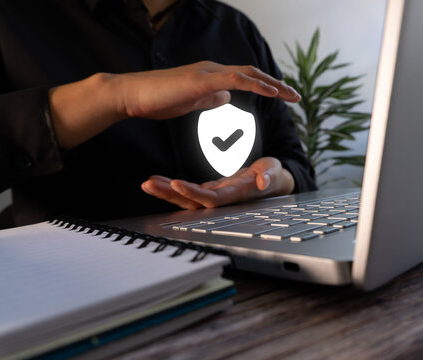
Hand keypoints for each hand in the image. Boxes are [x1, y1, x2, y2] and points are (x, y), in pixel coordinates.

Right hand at [49, 61, 300, 148]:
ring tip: (291, 96)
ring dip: (273, 84)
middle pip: (253, 73)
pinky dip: (257, 85)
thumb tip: (227, 98)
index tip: (282, 96)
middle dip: (276, 85)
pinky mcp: (202, 80)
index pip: (245, 78)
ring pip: (249, 74)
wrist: (133, 94)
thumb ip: (210, 99)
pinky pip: (236, 79)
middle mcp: (213, 70)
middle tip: (295, 96)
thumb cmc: (157, 100)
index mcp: (211, 77)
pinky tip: (271, 94)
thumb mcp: (191, 102)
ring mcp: (208, 73)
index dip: (265, 86)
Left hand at [141, 157, 294, 209]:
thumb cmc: (274, 176)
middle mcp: (222, 200)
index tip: (176, 183)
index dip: (194, 193)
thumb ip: (270, 176)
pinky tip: (157, 182)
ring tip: (148, 183)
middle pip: (192, 201)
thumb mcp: (275, 172)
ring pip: (187, 198)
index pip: (212, 198)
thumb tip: (262, 181)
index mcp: (236, 195)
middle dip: (170, 193)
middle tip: (149, 184)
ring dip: (166, 191)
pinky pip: (187, 191)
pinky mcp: (210, 191)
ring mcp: (214, 196)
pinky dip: (171, 187)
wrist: (271, 183)